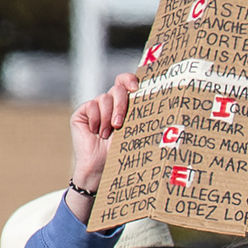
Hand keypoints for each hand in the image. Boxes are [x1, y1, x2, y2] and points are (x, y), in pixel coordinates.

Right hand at [66, 72, 136, 209]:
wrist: (102, 167)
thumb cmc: (123, 152)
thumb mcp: (136, 131)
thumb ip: (142, 114)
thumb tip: (164, 102)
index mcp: (126, 105)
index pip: (126, 82)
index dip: (129, 80)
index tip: (136, 89)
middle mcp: (111, 103)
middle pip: (117, 88)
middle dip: (120, 105)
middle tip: (120, 124)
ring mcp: (96, 107)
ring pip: (104, 98)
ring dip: (108, 117)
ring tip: (107, 134)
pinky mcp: (82, 113)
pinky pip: (90, 106)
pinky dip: (95, 120)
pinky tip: (96, 133)